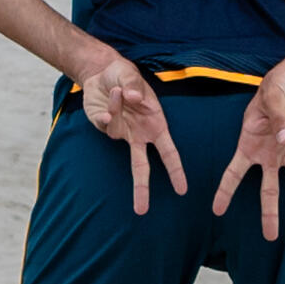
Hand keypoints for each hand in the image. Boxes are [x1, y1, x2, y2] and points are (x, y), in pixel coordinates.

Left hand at [74, 46, 184, 214]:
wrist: (101, 73)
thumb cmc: (124, 75)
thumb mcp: (131, 76)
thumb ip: (134, 86)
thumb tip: (135, 99)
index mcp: (156, 124)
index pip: (169, 153)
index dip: (176, 171)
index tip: (182, 190)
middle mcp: (140, 134)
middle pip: (142, 167)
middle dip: (142, 189)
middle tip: (142, 211)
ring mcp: (121, 132)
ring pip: (117, 137)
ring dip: (115, 111)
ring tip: (116, 91)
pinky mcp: (104, 128)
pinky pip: (104, 126)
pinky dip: (105, 112)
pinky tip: (109, 96)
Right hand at [218, 67, 284, 239]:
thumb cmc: (276, 88)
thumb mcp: (272, 97)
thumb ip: (278, 119)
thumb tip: (284, 140)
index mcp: (249, 145)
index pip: (234, 173)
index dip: (225, 191)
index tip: (217, 211)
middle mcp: (267, 155)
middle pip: (267, 190)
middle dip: (269, 214)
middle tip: (269, 237)